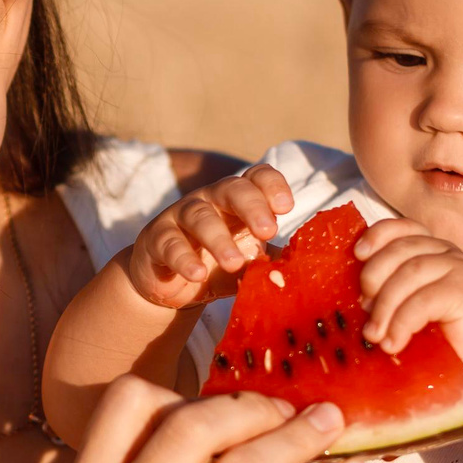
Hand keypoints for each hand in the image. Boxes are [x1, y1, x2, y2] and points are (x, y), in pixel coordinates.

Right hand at [124, 164, 295, 310]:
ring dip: (218, 239)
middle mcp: (210, 200)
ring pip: (199, 216)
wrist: (170, 285)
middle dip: (252, 207)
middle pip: (231, 188)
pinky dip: (183, 259)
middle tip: (268, 231)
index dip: (272, 185)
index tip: (286, 208)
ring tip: (233, 263)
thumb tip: (305, 270)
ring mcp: (180, 216)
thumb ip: (273, 262)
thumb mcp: (249, 262)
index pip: (257, 177)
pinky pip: (169, 243)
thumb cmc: (217, 266)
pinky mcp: (156, 239)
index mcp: (238, 201)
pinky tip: (197, 274)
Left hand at [352, 218, 462, 387]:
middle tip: (365, 312)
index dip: (377, 235)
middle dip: (374, 279)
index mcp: (432, 250)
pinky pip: (423, 300)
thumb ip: (393, 290)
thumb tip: (359, 296)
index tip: (358, 254)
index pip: (402, 228)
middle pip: (399, 250)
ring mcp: (459, 268)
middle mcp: (447, 252)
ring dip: (384, 307)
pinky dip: (402, 323)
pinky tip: (395, 343)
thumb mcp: (414, 306)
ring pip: (408, 274)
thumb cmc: (447, 337)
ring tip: (375, 336)